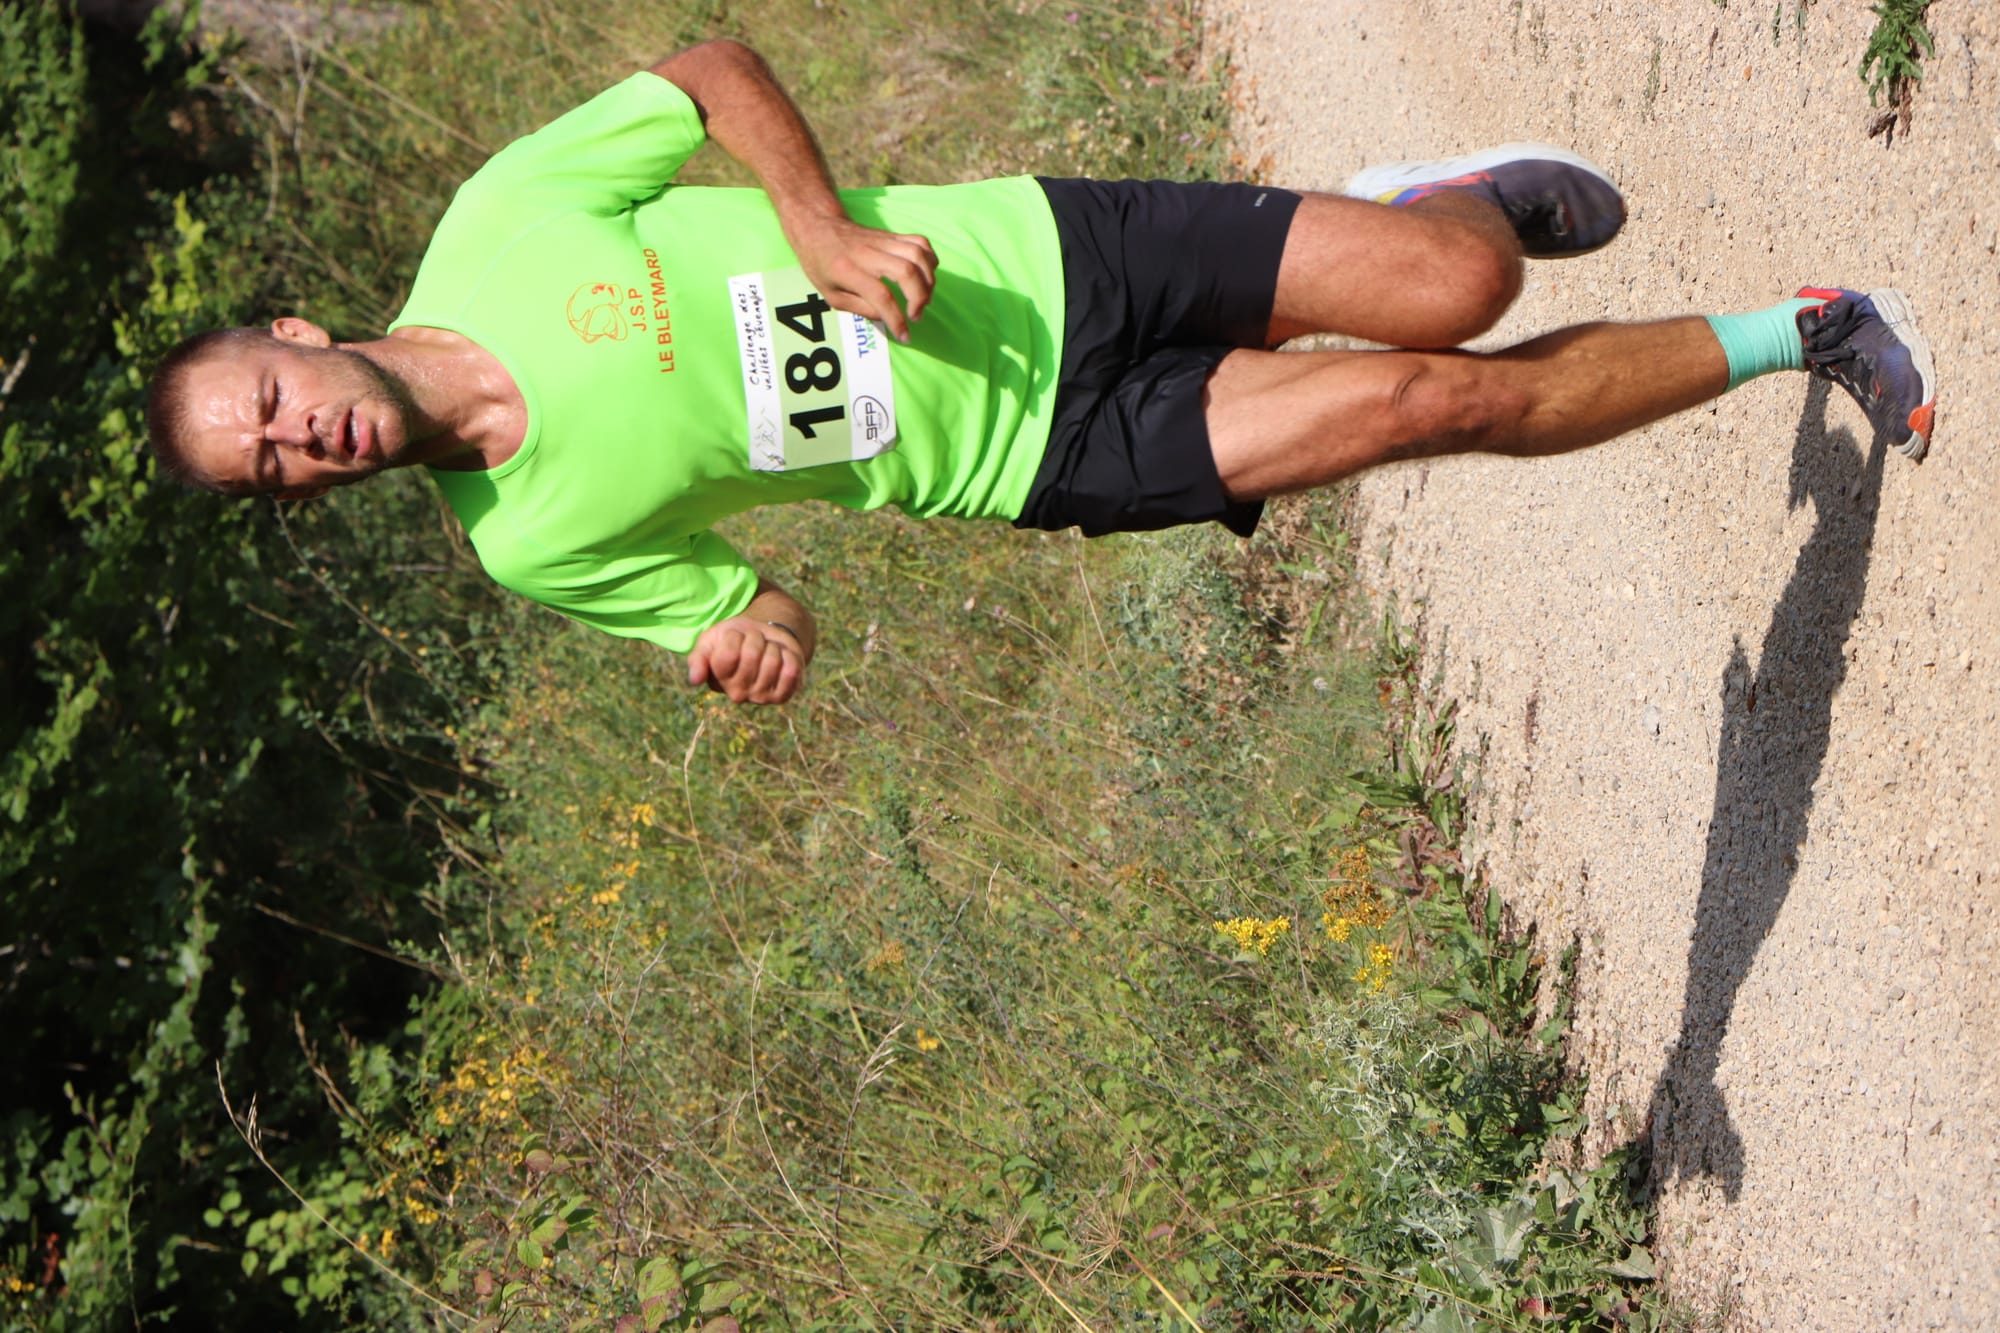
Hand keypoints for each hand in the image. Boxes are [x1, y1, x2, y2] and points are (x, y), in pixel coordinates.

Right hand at [687, 617, 805, 704]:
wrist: (764, 639)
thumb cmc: (734, 639)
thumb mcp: (711, 641)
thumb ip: (698, 658)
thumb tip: (695, 680)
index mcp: (717, 679)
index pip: (728, 653)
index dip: (734, 636)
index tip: (735, 637)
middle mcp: (737, 693)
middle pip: (751, 654)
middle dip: (755, 638)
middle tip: (754, 642)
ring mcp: (760, 697)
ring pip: (773, 660)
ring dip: (772, 646)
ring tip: (767, 650)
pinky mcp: (782, 696)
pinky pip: (791, 671)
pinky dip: (790, 656)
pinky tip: (782, 658)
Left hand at [786, 215, 937, 342]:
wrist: (819, 226)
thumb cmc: (822, 264)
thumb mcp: (831, 295)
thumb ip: (860, 308)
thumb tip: (886, 317)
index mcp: (848, 271)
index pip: (880, 295)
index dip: (896, 319)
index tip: (904, 336)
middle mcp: (868, 253)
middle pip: (906, 271)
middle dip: (919, 298)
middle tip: (916, 316)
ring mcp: (883, 241)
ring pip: (918, 255)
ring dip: (928, 281)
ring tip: (923, 298)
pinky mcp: (893, 235)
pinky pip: (921, 243)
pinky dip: (930, 261)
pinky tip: (925, 276)